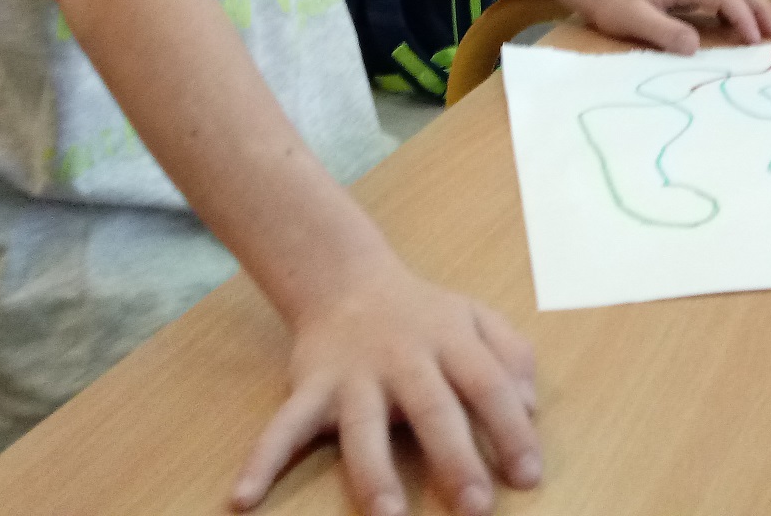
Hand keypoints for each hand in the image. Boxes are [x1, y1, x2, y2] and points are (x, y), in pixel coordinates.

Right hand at [232, 258, 538, 515]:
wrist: (344, 277)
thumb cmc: (423, 313)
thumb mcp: (476, 318)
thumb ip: (511, 356)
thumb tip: (529, 408)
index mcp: (450, 340)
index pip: (487, 385)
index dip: (512, 430)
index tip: (529, 477)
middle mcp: (403, 357)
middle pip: (432, 408)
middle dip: (454, 458)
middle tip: (475, 507)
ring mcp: (353, 374)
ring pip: (362, 425)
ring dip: (372, 472)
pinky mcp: (310, 386)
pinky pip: (283, 426)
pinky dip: (260, 461)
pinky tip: (242, 497)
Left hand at [563, 0, 770, 54]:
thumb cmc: (609, 1)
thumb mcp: (633, 21)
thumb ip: (664, 33)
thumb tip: (696, 47)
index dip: (744, 18)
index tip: (754, 43)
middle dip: (758, 5)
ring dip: (750, 2)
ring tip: (762, 29)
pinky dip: (735, 4)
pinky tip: (733, 25)